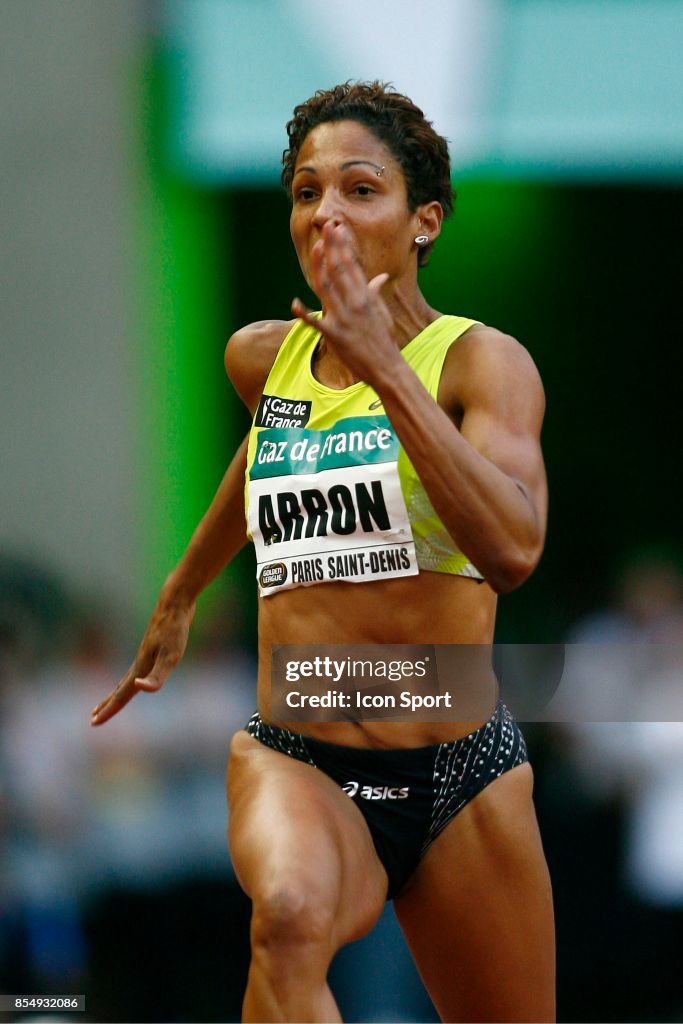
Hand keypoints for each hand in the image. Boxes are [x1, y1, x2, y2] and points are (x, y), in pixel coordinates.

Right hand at [90, 597, 195, 725]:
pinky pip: (139, 670)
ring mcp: (145, 654)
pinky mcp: (154, 646)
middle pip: (120, 689)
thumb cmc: (174, 629)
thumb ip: (157, 675)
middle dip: (107, 705)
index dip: (109, 711)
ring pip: (127, 679)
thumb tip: (140, 688)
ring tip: (110, 700)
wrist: (176, 601)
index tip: (93, 724)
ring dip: (117, 692)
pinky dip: (133, 679)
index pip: (122, 695)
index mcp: (140, 668)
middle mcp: (139, 662)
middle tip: (93, 718)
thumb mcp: (171, 656)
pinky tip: (139, 677)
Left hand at [291, 221, 395, 383]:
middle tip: (326, 226)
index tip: (338, 229)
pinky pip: (316, 322)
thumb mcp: (382, 313)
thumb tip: (380, 277)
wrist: (386, 367)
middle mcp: (355, 303)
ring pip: (327, 287)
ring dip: (320, 266)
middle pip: (340, 269)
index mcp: (366, 296)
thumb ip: (376, 292)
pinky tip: (294, 302)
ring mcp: (344, 318)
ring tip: (316, 247)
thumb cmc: (385, 341)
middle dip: (333, 246)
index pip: (353, 265)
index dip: (344, 245)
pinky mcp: (335, 334)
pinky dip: (303, 313)